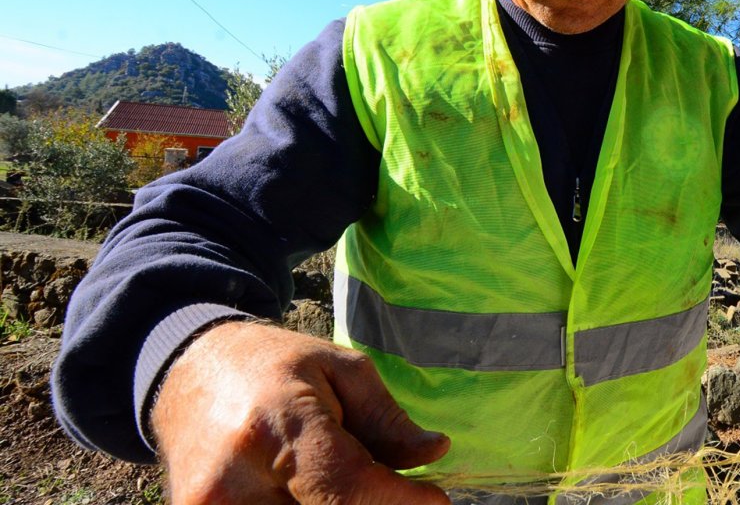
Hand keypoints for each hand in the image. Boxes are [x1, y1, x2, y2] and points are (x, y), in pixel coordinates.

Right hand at [151, 320, 451, 503]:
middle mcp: (234, 481)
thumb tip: (435, 453)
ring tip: (348, 483)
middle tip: (394, 491)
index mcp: (277, 426)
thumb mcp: (340, 369)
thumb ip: (387, 419)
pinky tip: (317, 492)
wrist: (186, 373)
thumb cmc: (274, 365)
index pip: (349, 487)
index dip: (400, 501)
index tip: (436, 500)